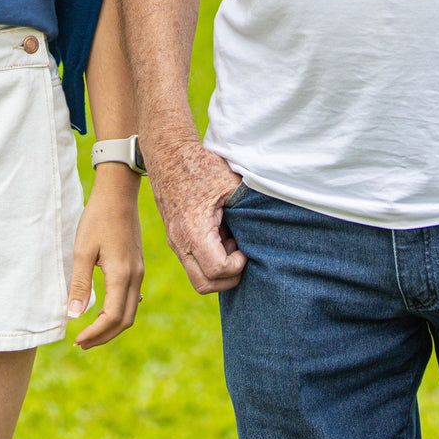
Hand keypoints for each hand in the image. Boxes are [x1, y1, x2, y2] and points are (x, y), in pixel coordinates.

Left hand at [67, 166, 143, 349]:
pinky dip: (119, 312)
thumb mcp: (83, 250)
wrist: (118, 193)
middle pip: (124, 320)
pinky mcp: (137, 266)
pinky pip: (132, 298)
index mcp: (122, 275)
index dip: (95, 334)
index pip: (112, 318)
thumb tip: (74, 315)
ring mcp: (139, 272)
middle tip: (81, 343)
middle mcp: (135, 277)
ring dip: (111, 326)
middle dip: (104, 336)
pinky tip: (105, 312)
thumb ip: (80, 284)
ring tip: (90, 331)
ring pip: (130, 311)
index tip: (77, 340)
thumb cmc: (98, 218)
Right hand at [142, 137, 246, 293]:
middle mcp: (180, 241)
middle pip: (204, 285)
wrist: (168, 153)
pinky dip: (210, 260)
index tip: (244, 247)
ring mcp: (175, 242)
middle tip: (241, 254)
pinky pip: (193, 264)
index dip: (237, 265)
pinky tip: (221, 236)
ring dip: (219, 270)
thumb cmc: (200, 165)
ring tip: (231, 244)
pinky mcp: (175, 239)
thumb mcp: (229, 182)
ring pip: (197, 278)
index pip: (217, 270)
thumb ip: (248, 207)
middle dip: (229, 278)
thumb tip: (270, 224)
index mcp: (193, 228)